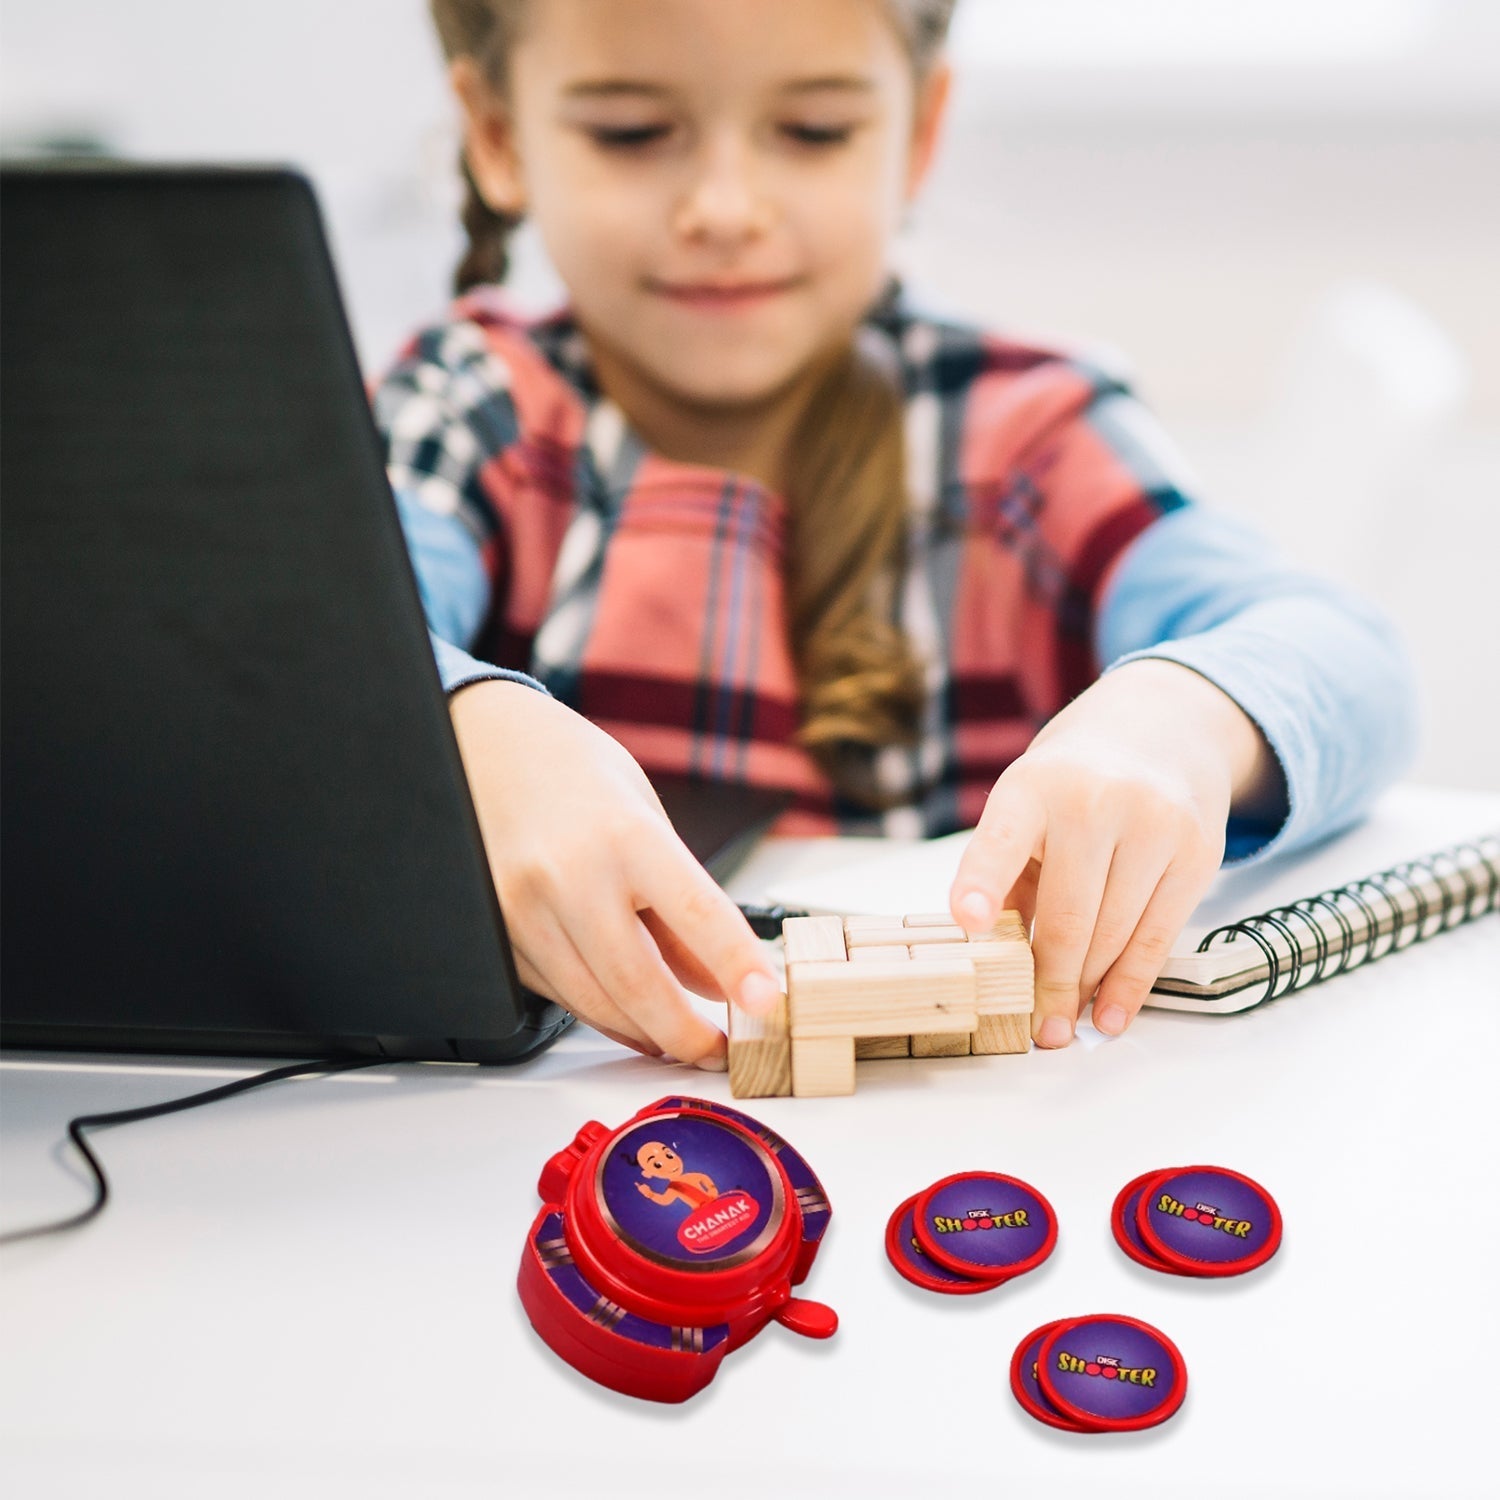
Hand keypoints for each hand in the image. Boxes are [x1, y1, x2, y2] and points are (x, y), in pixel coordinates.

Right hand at [448, 679, 780, 1067]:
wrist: (484, 747)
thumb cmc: (576, 773)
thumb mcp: (649, 819)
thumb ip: (684, 904)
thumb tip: (718, 980)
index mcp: (625, 834)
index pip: (698, 915)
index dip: (737, 968)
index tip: (768, 1004)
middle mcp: (570, 874)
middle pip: (639, 984)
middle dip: (688, 1035)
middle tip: (719, 1051)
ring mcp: (524, 909)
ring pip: (595, 1003)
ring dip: (646, 1034)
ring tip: (681, 1041)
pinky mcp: (498, 934)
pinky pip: (558, 994)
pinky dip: (601, 1012)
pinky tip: (628, 1014)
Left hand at [949, 660, 1281, 1045]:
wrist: (1160, 729)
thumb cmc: (1071, 783)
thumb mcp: (1023, 807)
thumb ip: (1007, 875)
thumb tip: (994, 955)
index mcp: (1033, 787)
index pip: (1002, 840)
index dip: (983, 882)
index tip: (970, 921)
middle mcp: (1095, 801)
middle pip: (1070, 915)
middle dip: (1049, 982)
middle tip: (1036, 1029)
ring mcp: (1154, 824)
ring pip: (1116, 933)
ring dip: (1087, 989)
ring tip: (1065, 1026)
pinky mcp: (1198, 852)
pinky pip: (1159, 936)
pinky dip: (1131, 984)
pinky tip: (1110, 1015)